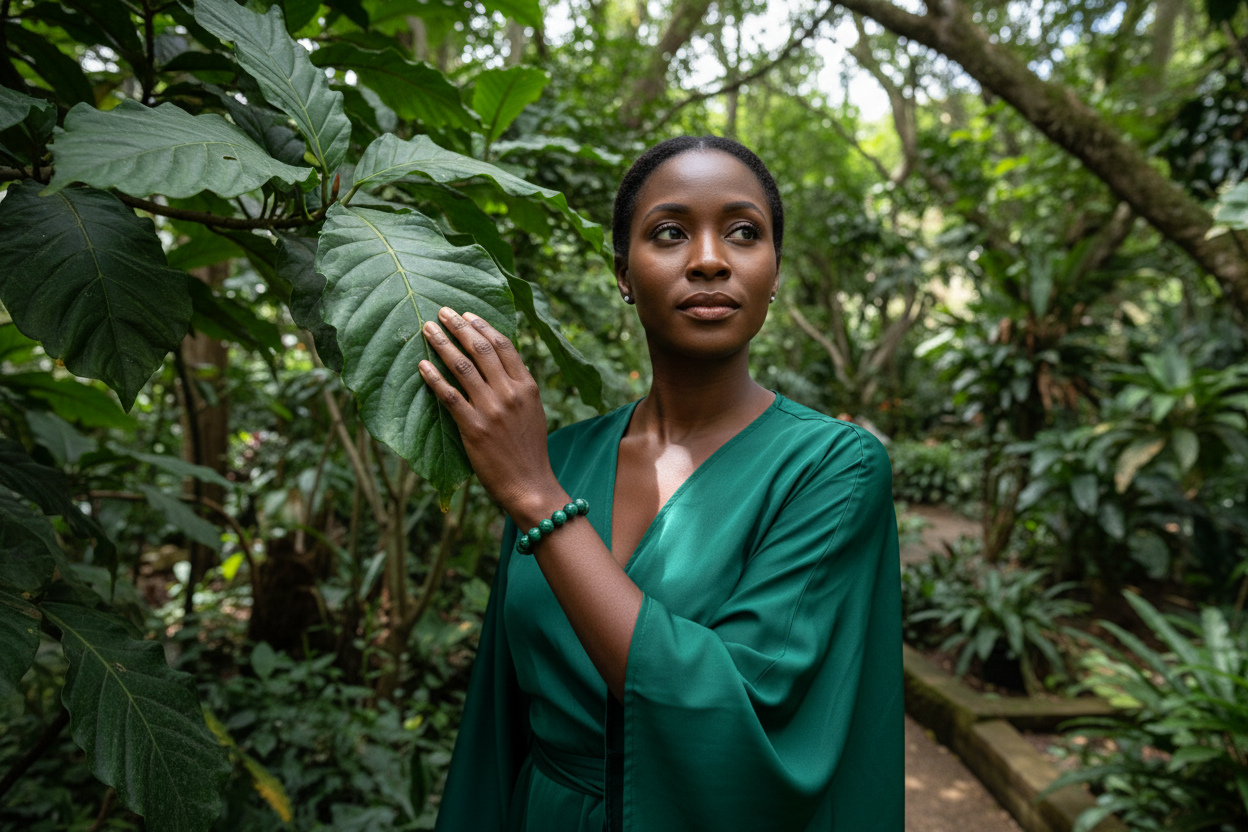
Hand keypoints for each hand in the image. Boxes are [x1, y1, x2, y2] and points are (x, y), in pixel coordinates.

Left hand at [418, 307, 564, 522]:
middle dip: (459, 326)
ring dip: (442, 344)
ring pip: (463, 367)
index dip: (483, 325)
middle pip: (482, 349)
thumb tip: (499, 366)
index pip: (504, 345)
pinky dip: (433, 377)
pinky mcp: (474, 428)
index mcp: (527, 387)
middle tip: (441, 311)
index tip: (466, 314)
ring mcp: (492, 410)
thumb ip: (518, 388)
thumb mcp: (533, 412)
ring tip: (427, 329)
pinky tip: (421, 365)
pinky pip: (449, 396)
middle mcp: (510, 393)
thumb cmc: (529, 451)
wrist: (530, 485)